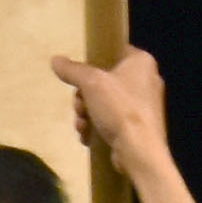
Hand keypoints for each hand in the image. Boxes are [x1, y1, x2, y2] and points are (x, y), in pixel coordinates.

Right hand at [57, 46, 172, 177]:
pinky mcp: (138, 128)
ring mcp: (143, 106)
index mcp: (142, 62)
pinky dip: (97, 127)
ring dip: (86, 114)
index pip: (114, 51)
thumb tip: (55, 60)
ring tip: (82, 125)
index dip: (94, 62)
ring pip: (105, 103)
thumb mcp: (90, 83)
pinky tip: (87, 136)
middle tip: (79, 106)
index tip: (81, 76)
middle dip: (84, 96)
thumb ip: (72, 70)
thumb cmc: (119, 108)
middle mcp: (146, 81)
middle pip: (104, 81)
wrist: (139, 151)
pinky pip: (112, 121)